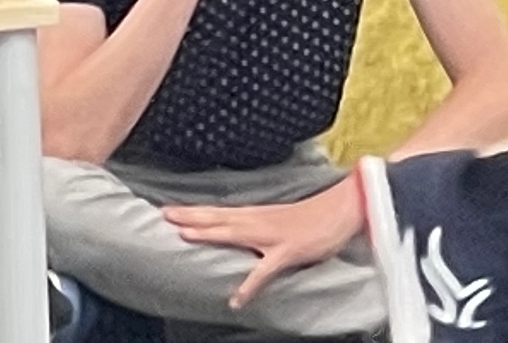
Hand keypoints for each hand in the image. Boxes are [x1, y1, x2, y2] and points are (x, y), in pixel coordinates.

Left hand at [168, 181, 364, 305]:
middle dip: (191, 217)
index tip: (169, 209)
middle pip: (219, 218)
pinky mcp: (288, 251)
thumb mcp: (279, 220)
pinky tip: (236, 300)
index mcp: (256, 214)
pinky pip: (265, 271)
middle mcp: (259, 221)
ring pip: (234, 233)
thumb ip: (257, 227)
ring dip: (209, 233)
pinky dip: (249, 285)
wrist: (343, 208)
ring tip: (184, 236)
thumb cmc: (313, 217)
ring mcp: (272, 235)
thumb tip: (238, 233)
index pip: (218, 212)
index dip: (193, 211)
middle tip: (164, 214)